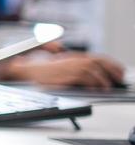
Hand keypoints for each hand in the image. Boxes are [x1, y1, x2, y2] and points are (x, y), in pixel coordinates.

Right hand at [6, 53, 126, 88]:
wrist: (23, 70)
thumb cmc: (37, 69)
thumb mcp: (55, 63)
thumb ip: (68, 60)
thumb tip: (74, 60)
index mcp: (72, 56)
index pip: (97, 58)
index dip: (111, 65)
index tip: (119, 72)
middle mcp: (72, 59)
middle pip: (99, 62)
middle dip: (112, 71)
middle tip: (120, 79)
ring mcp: (69, 66)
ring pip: (93, 70)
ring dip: (103, 79)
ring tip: (108, 87)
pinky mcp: (65, 75)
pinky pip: (84, 78)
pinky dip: (93, 83)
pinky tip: (97, 88)